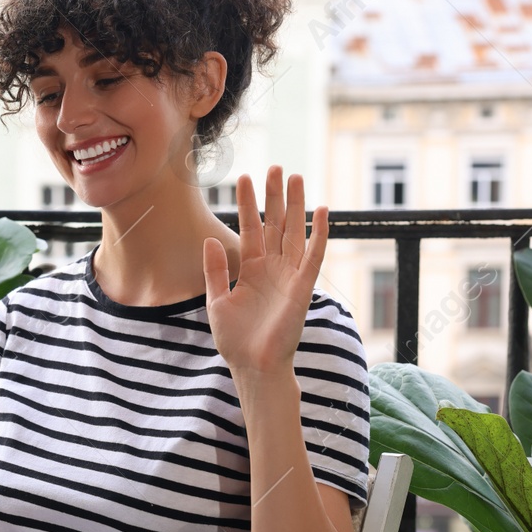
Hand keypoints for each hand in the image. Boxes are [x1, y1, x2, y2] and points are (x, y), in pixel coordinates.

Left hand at [202, 166, 328, 380]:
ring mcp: (289, 275)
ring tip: (294, 176)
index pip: (251, 228)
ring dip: (296, 205)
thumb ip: (215, 270)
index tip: (244, 177)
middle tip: (274, 166)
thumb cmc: (236, 339)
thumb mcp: (217, 301)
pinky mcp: (302, 287)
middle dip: (274, 196)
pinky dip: (319, 233)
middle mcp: (272, 268)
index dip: (248, 204)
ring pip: (295, 232)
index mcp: (251, 270)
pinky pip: (313, 255)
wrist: (253, 366)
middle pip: (276, 223)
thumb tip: (209, 239)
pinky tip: (321, 210)